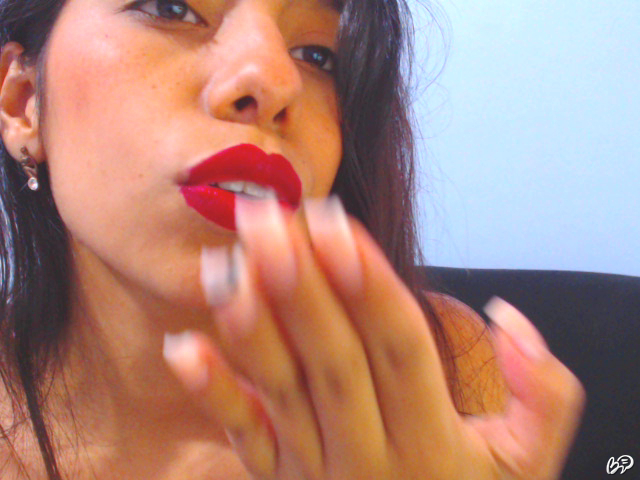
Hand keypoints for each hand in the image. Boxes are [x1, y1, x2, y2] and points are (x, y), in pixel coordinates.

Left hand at [163, 196, 584, 478]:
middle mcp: (370, 457)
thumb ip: (542, 395)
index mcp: (435, 445)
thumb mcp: (528, 464)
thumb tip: (512, 320)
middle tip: (268, 219)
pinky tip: (183, 347)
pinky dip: (215, 394)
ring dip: (251, 325)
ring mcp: (318, 472)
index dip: (368, 287)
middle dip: (299, 286)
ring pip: (283, 392)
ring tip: (225, 261)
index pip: (401, 351)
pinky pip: (245, 440)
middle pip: (333, 361)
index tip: (335, 223)